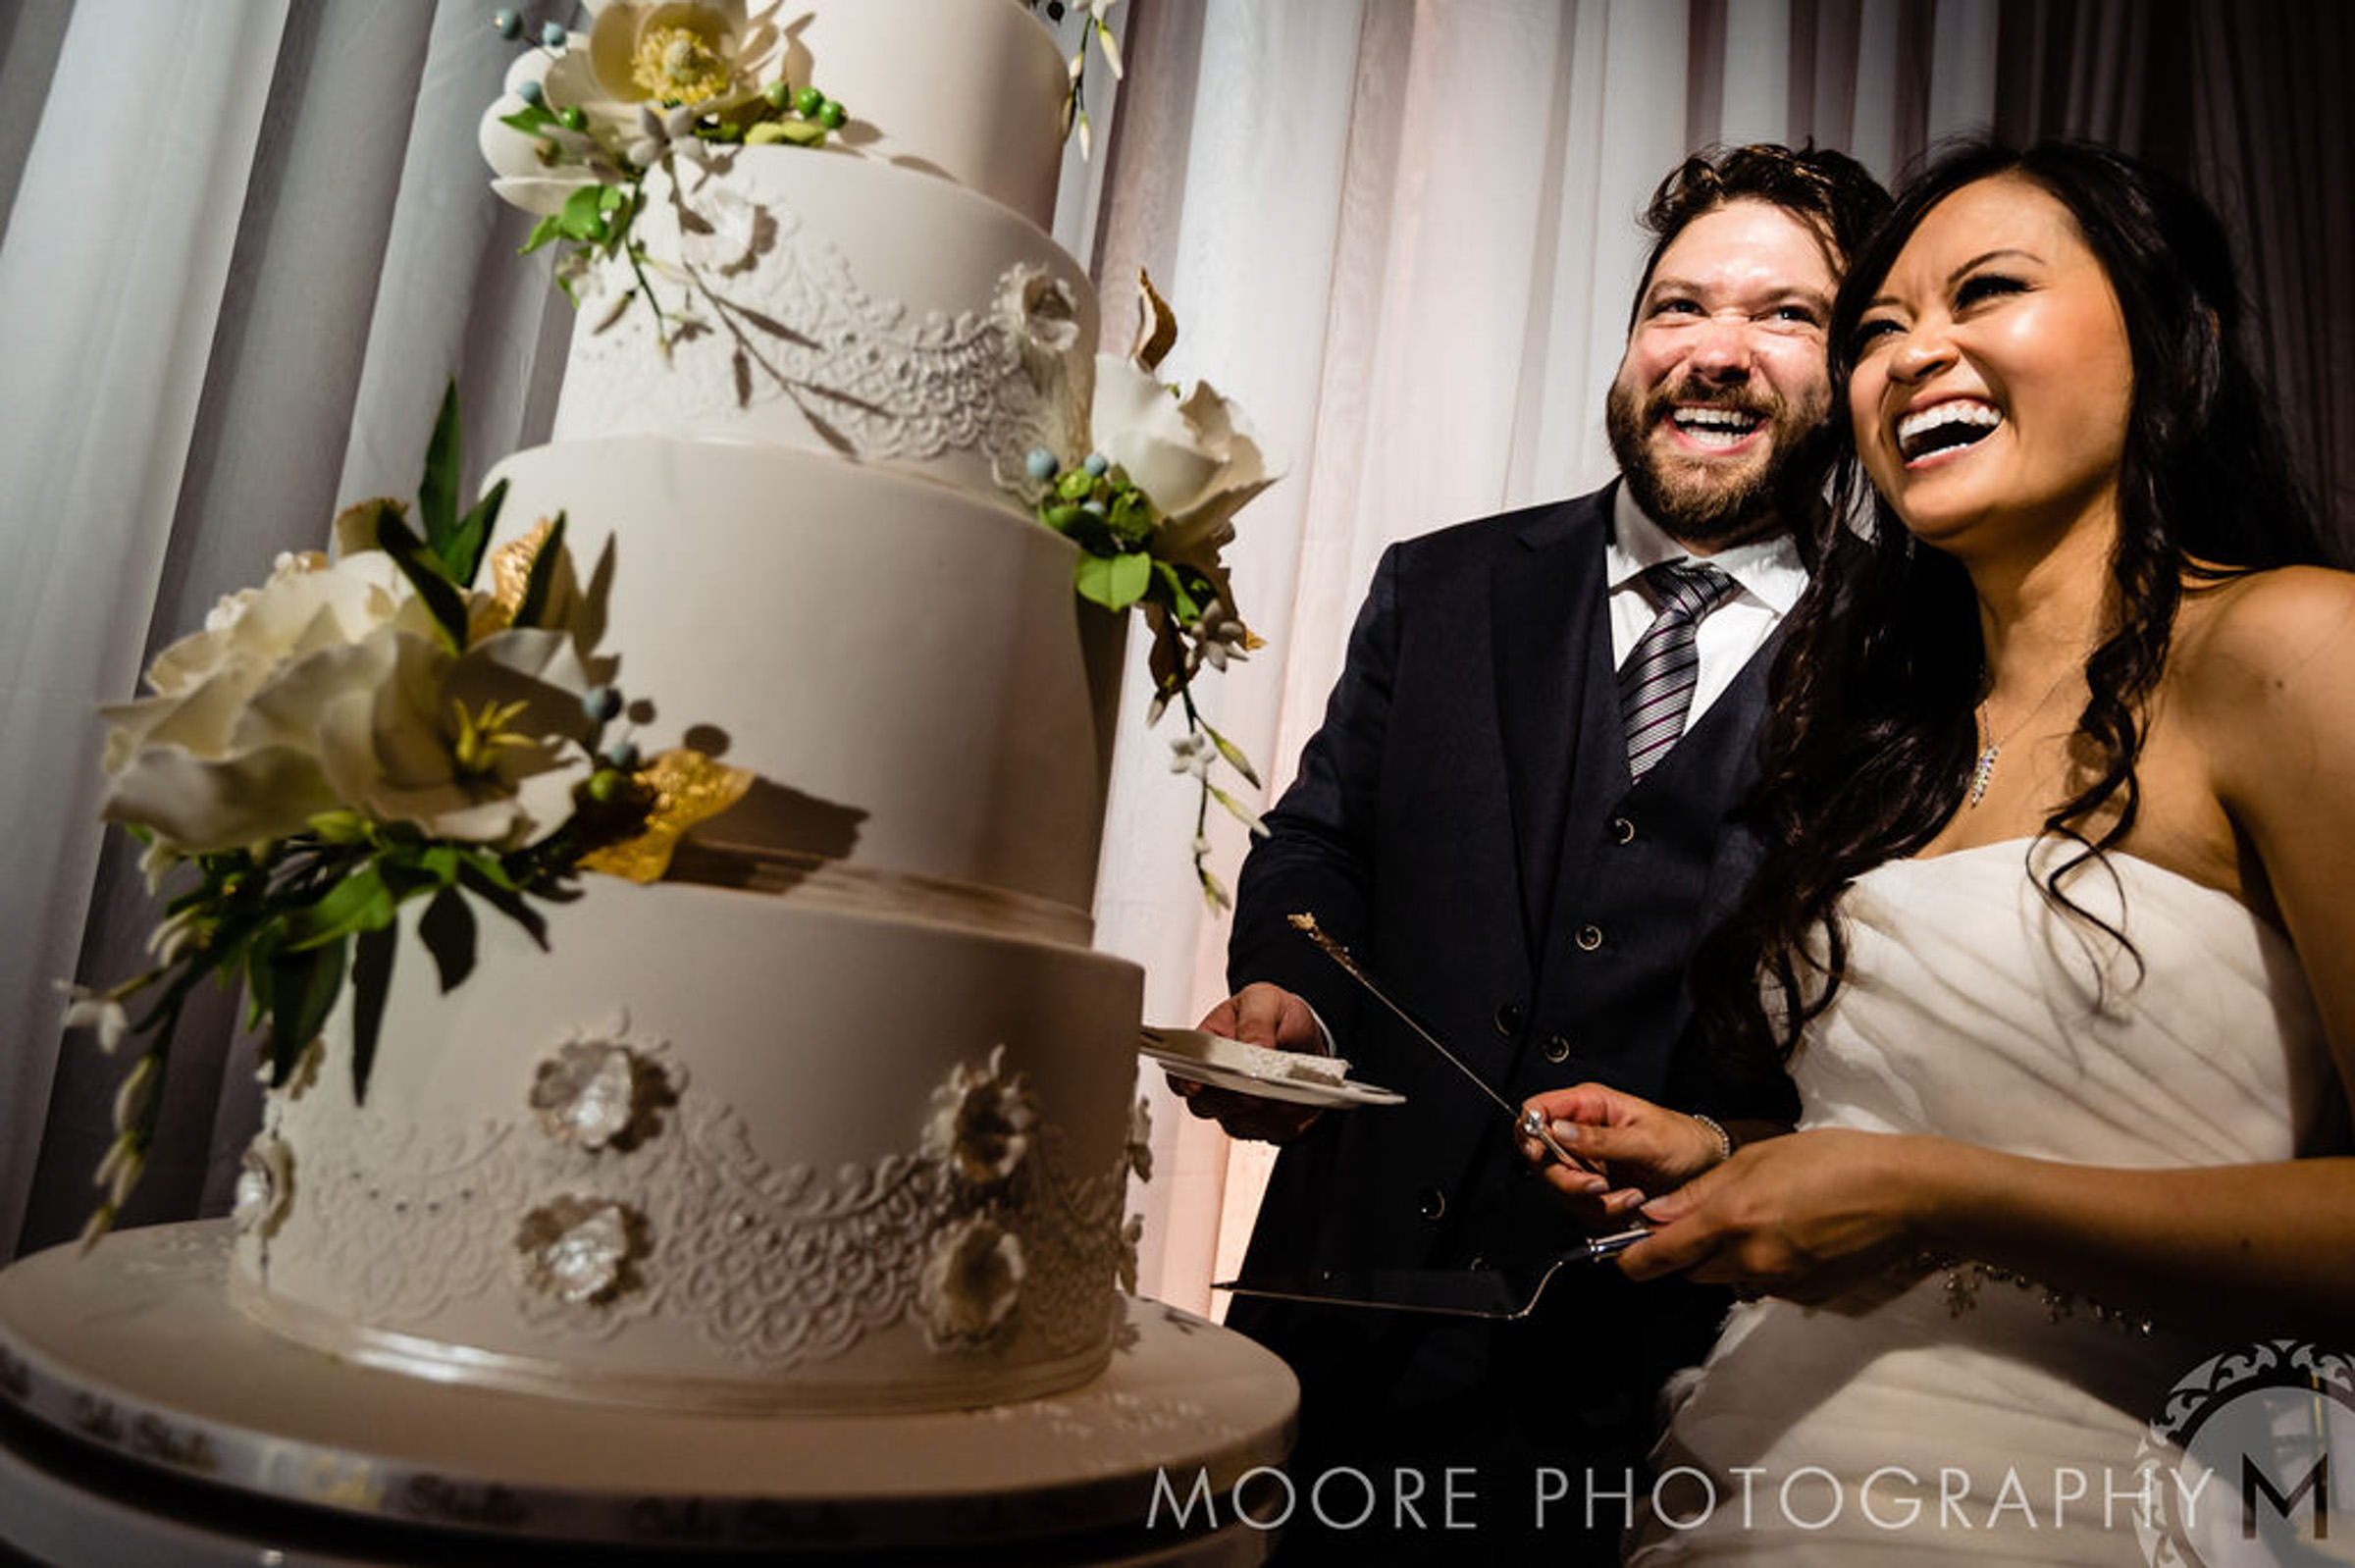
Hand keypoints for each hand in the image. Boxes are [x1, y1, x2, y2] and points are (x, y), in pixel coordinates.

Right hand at [1167, 983, 1327, 1143]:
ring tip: (1283, 1087)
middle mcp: (1215, 1078)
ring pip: (1233, 1121)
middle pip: (1203, 1103)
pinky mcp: (1259, 1122)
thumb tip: (1250, 1048)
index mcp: (1206, 1045)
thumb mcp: (1266, 1001)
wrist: (1311, 1041)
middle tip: (1256, 1083)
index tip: (1198, 1085)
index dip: (1184, 1081)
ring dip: (1260, 1107)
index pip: (1180, 1071)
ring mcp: (1235, 1103)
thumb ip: (1255, 1022)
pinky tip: (1291, 1099)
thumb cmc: (1279, 1017)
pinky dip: (1280, 1118)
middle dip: (1232, 1096)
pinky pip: (1263, 1131)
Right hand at [1516, 1083, 1724, 1226]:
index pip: (1536, 1109)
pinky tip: (1631, 1203)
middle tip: (1598, 1186)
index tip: (1539, 1153)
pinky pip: (1580, 1207)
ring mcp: (1585, 1161)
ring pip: (1559, 1187)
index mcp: (1589, 1105)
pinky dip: (1604, 1213)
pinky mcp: (1593, 1187)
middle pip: (1540, 1157)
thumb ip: (1601, 1138)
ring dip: (1592, 1201)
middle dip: (1567, 1179)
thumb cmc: (1684, 1141)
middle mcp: (1580, 1132)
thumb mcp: (1647, 1139)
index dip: (1530, 1131)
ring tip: (1630, 1197)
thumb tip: (1560, 1131)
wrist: (1705, 1168)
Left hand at [1616, 1128, 1932, 1304]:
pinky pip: (1765, 1285)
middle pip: (1692, 1271)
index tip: (1621, 1257)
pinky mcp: (1806, 1296)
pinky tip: (1791, 1237)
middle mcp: (1750, 1259)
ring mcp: (1780, 1283)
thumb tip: (1656, 1214)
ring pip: (1729, 1278)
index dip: (1633, 1260)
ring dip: (1726, 1259)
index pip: (1662, 1255)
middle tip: (1702, 1221)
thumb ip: (1701, 1191)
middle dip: (1685, 1253)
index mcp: (1732, 1219)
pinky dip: (1763, 1267)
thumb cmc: (1832, 1160)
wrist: (1903, 1195)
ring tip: (1761, 1219)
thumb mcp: (1758, 1158)